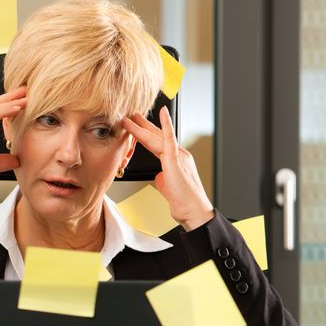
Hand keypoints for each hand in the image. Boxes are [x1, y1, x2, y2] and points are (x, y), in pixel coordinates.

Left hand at [122, 107, 214, 230]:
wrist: (194, 212)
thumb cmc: (184, 203)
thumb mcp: (168, 187)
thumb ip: (163, 177)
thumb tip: (159, 175)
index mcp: (177, 161)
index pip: (159, 144)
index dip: (147, 134)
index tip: (138, 127)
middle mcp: (180, 155)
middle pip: (158, 136)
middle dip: (144, 125)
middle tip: (132, 114)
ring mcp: (179, 156)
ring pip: (158, 137)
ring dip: (143, 126)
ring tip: (131, 117)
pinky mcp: (177, 160)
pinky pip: (169, 139)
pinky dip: (166, 125)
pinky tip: (162, 113)